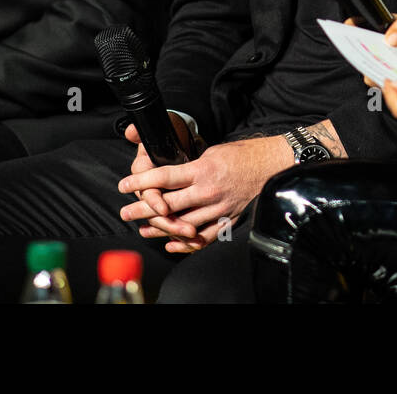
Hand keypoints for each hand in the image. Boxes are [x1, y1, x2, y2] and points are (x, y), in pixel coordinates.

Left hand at [117, 135, 291, 253]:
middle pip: (168, 204)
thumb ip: (192, 166)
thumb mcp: (213, 151)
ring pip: (182, 224)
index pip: (164, 177)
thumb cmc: (244, 154)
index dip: (141, 181)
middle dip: (142, 209)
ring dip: (160, 229)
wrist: (273, 165)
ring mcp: (218, 208)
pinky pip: (204, 237)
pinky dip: (186, 244)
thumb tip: (171, 174)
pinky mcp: (228, 219)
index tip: (124, 185)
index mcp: (202, 170)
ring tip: (143, 230)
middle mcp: (208, 191)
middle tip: (125, 213)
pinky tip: (172, 244)